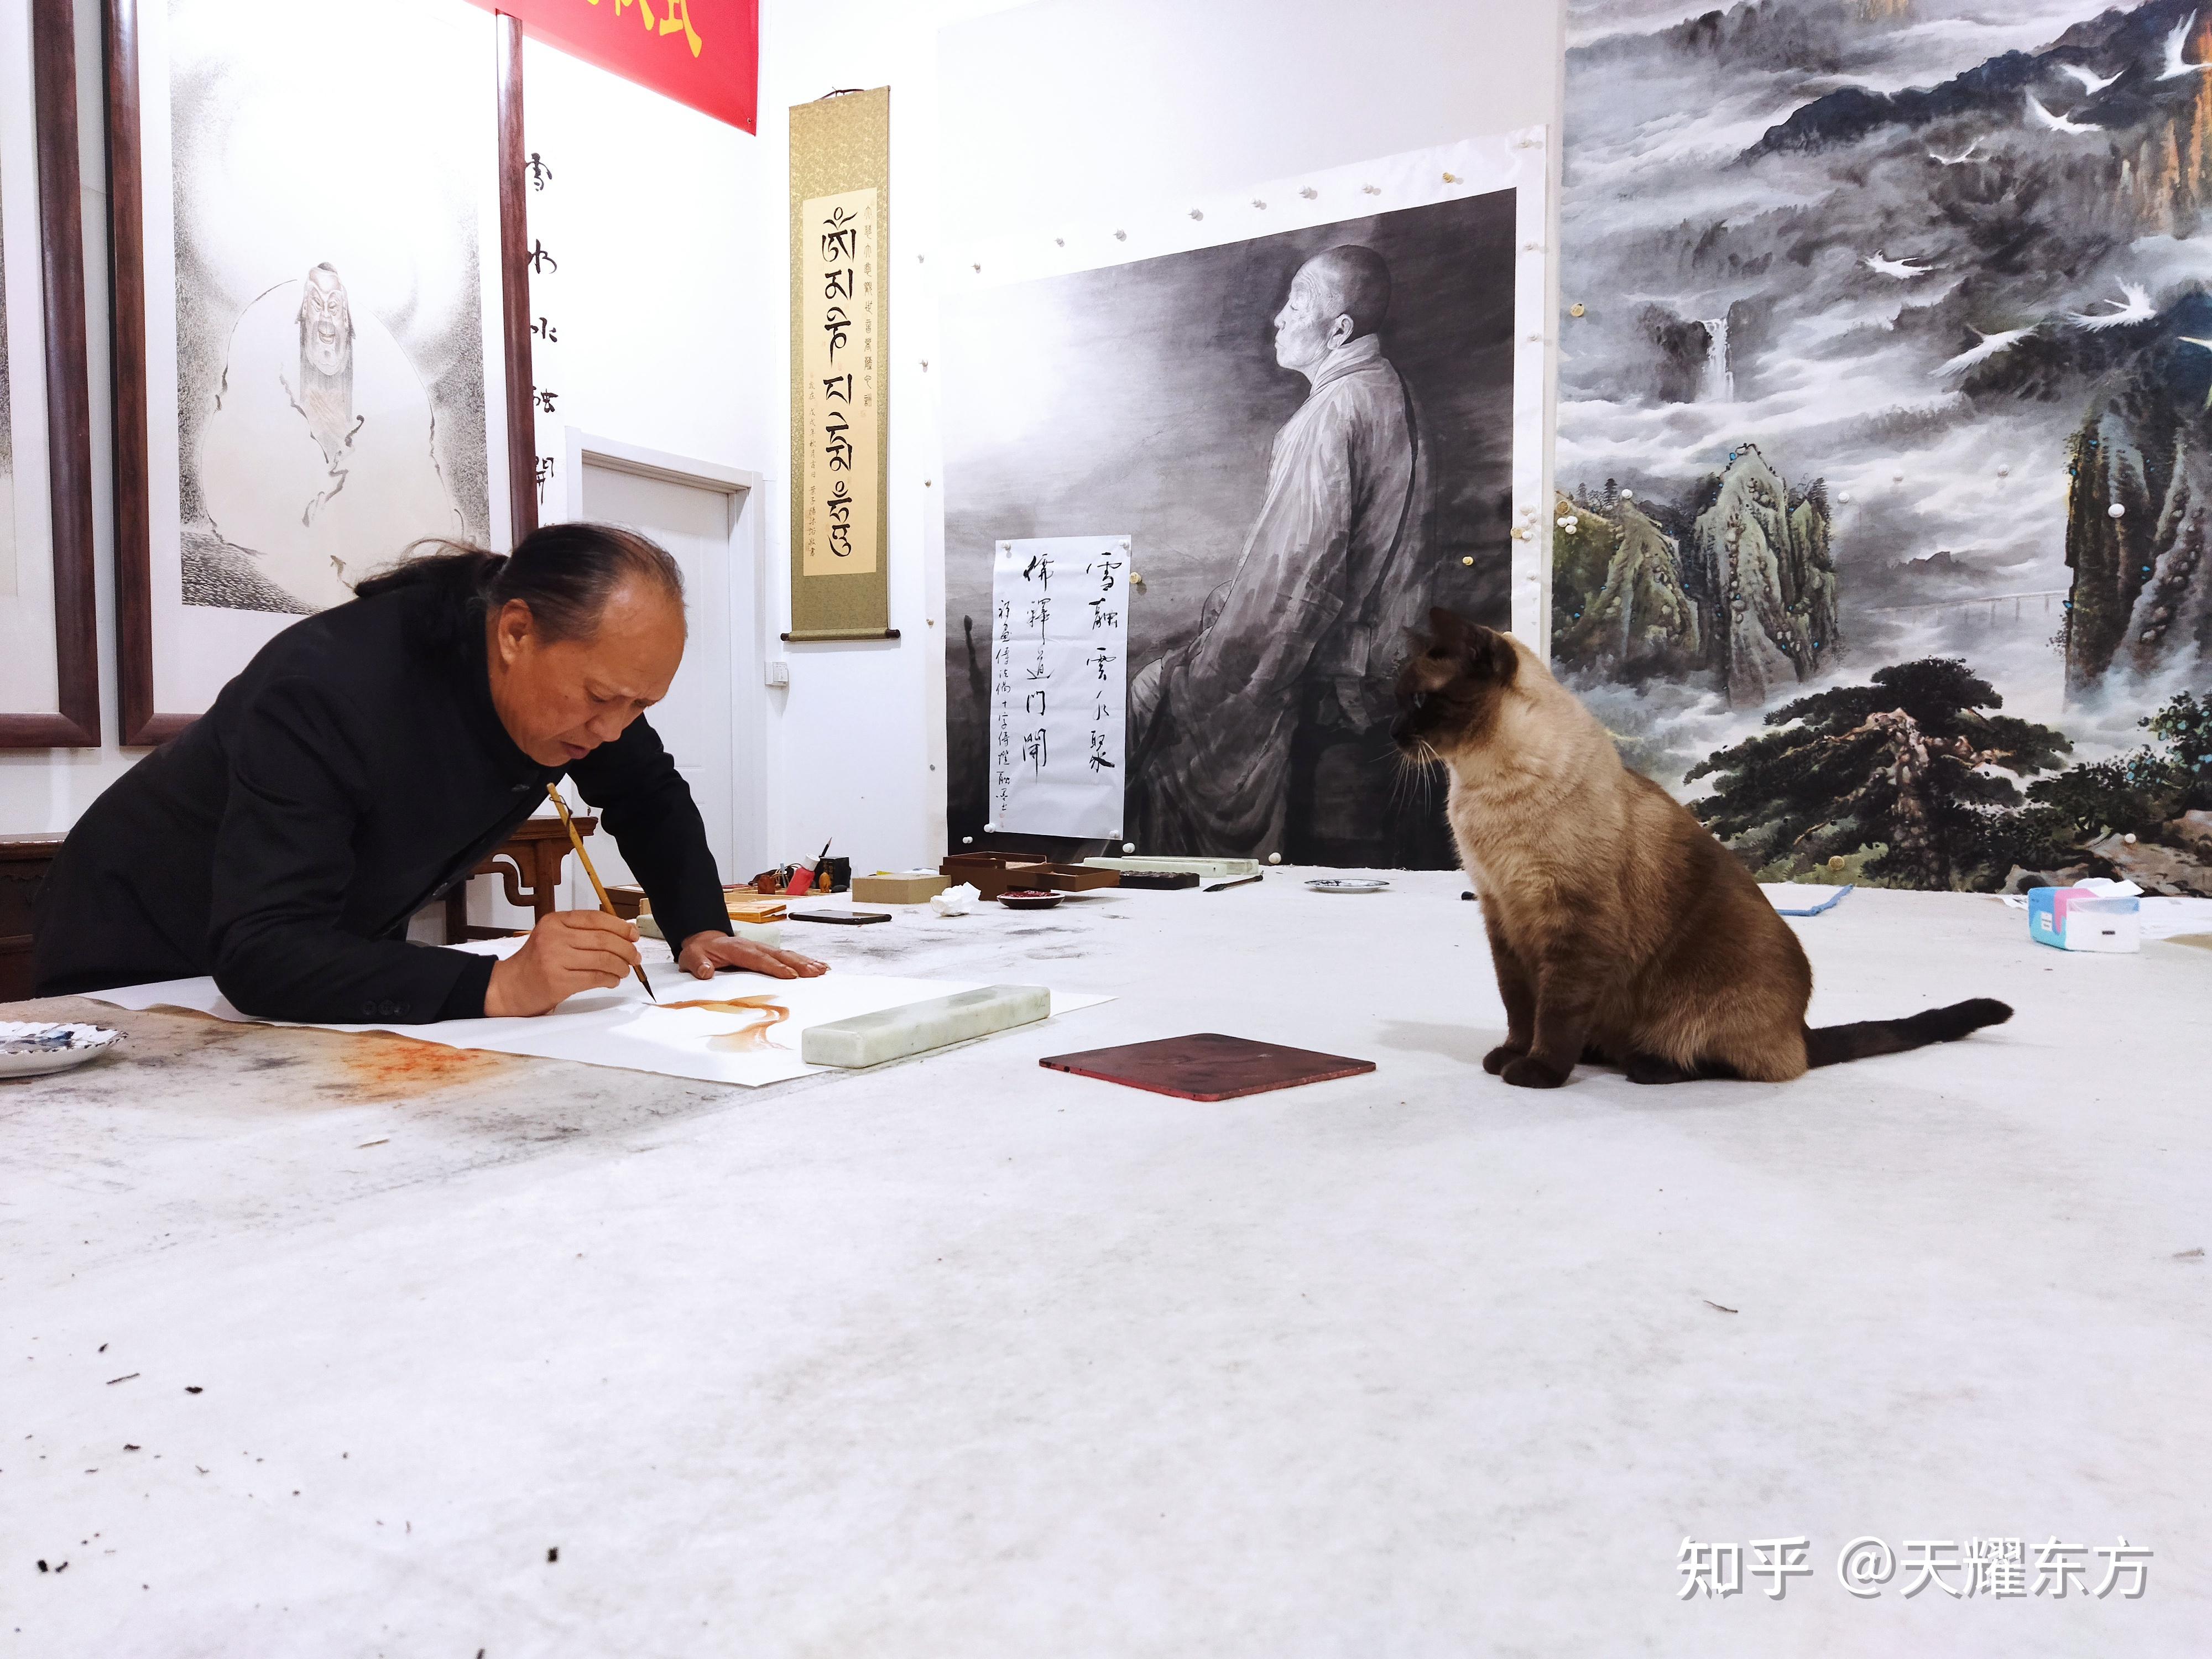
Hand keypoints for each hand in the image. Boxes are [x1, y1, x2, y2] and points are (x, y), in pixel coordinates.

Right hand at [483, 909, 641, 1016]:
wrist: (508, 986)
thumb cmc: (536, 962)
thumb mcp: (552, 936)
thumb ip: (581, 932)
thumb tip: (623, 934)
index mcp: (554, 921)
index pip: (596, 918)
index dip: (620, 927)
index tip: (633, 935)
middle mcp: (554, 937)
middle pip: (604, 939)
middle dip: (626, 949)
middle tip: (635, 956)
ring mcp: (555, 959)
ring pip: (603, 959)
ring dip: (621, 966)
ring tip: (625, 970)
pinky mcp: (558, 981)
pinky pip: (595, 977)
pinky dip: (610, 979)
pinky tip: (612, 980)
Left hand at [678, 930, 828, 981]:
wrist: (703, 940)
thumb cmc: (700, 951)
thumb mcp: (691, 957)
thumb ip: (697, 964)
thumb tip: (706, 971)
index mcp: (737, 949)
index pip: (758, 958)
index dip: (774, 967)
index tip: (790, 975)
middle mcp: (753, 946)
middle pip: (778, 955)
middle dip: (798, 964)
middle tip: (815, 972)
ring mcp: (761, 949)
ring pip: (786, 954)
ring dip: (804, 962)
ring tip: (822, 970)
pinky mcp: (766, 953)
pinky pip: (786, 956)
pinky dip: (803, 961)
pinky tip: (817, 966)